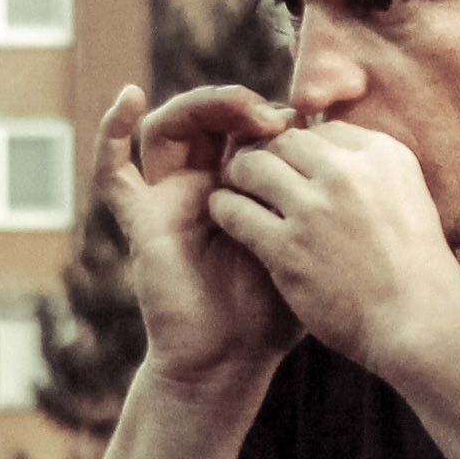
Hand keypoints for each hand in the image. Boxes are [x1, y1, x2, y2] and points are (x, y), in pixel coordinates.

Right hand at [101, 82, 304, 393]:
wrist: (230, 361)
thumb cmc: (273, 313)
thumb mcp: (306, 245)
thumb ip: (316, 201)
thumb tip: (349, 148)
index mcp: (241, 187)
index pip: (246, 125)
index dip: (272, 113)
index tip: (312, 124)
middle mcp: (200, 184)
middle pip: (208, 117)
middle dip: (241, 103)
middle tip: (279, 117)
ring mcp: (168, 199)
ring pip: (168, 127)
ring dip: (201, 105)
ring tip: (241, 109)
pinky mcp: (141, 219)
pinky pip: (113, 171)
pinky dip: (110, 132)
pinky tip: (129, 97)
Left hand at [204, 120, 459, 379]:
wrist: (421, 324)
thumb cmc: (416, 269)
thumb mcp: (408, 201)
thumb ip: (371, 174)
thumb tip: (330, 156)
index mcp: (383, 155)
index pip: (323, 130)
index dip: (301, 150)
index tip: (294, 171)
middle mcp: (348, 173)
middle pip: (284, 141)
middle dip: (266, 154)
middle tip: (253, 176)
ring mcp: (316, 210)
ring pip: (252, 167)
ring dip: (238, 176)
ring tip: (236, 191)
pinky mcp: (288, 248)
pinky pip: (236, 210)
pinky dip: (225, 208)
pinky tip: (226, 215)